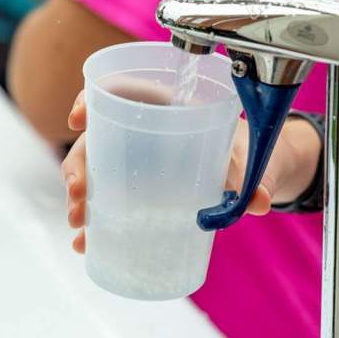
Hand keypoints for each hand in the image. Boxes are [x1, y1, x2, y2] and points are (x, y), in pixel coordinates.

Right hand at [61, 91, 320, 253]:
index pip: (120, 93)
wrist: (252, 171)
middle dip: (78, 165)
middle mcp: (145, 133)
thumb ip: (252, 179)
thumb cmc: (244, 155)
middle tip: (79, 194)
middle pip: (97, 139)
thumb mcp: (248, 163)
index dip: (91, 100)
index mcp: (169, 109)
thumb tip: (260, 203)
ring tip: (80, 227)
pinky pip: (108, 202)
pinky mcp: (139, 192)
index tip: (78, 120)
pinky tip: (85, 245)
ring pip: (95, 173)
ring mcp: (138, 164)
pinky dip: (94, 223)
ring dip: (80, 198)